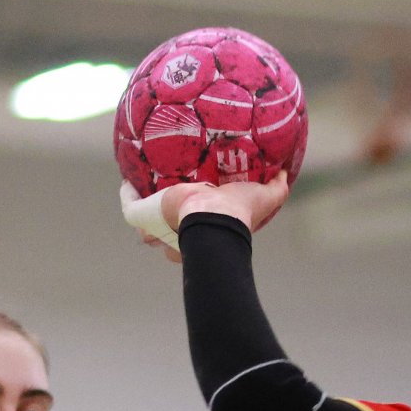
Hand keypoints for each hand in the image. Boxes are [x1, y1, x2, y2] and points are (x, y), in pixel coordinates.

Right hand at [130, 173, 291, 259]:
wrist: (213, 219)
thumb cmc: (238, 214)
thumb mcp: (262, 198)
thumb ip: (276, 188)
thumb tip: (284, 173)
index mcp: (205, 234)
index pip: (196, 233)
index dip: (195, 226)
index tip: (198, 203)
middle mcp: (181, 237)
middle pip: (168, 232)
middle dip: (166, 222)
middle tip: (169, 199)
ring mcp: (161, 230)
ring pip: (147, 224)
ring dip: (144, 210)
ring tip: (143, 190)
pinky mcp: (146, 217)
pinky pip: (130, 208)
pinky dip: (127, 196)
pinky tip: (125, 183)